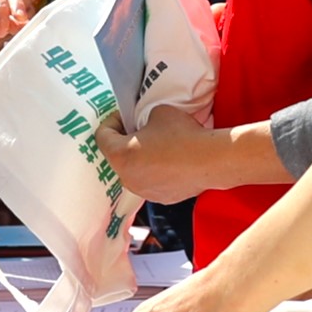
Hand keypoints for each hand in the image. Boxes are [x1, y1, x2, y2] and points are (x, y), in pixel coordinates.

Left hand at [95, 105, 238, 209]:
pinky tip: (170, 161)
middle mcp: (127, 178)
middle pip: (117, 156)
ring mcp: (144, 191)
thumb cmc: (182, 135)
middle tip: (138, 129)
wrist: (210, 160)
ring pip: (134, 171)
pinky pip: (151, 181)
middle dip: (125, 142)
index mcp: (120, 156)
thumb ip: (143, 119)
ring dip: (140, 159)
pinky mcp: (160, 197)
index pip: (102, 136)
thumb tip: (145, 125)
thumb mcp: (157, 113)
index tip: (122, 116)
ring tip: (157, 147)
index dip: (111, 122)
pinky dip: (155, 172)